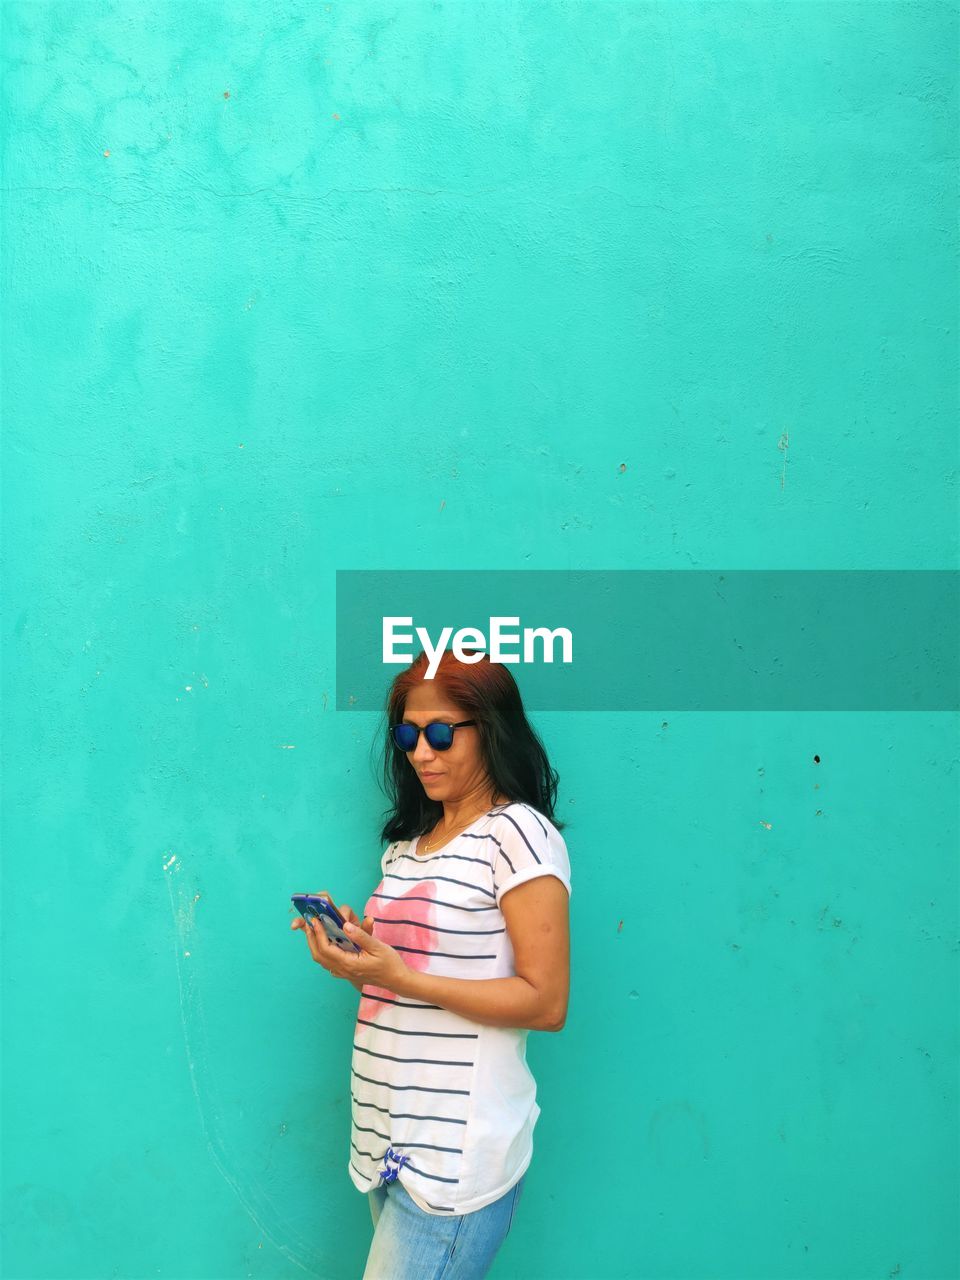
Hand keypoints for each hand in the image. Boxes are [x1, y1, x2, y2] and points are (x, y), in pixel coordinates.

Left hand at [291, 892, 406, 991]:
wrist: (396, 980)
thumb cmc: (389, 962)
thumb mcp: (377, 946)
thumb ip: (361, 936)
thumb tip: (345, 925)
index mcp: (349, 963)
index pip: (326, 949)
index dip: (318, 934)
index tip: (315, 921)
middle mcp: (343, 970)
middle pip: (319, 956)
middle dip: (311, 939)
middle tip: (309, 924)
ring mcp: (344, 973)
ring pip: (322, 960)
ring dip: (315, 945)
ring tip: (314, 931)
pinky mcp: (346, 973)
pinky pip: (329, 963)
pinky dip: (322, 952)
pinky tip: (326, 943)